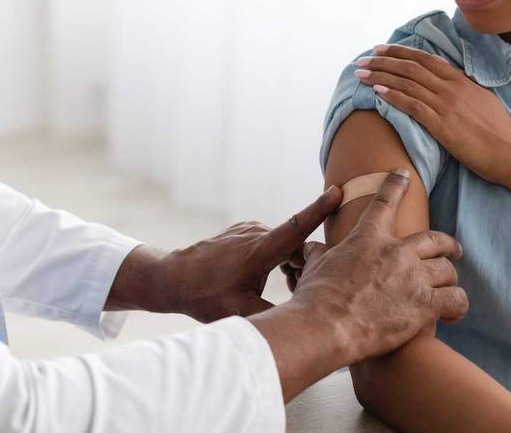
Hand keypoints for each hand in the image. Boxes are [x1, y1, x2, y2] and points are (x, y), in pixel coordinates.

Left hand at [156, 187, 344, 322]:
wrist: (173, 278)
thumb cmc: (205, 297)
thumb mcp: (241, 313)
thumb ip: (276, 314)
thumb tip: (306, 319)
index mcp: (258, 250)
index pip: (295, 227)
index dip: (318, 210)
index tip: (337, 191)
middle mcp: (255, 233)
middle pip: (297, 246)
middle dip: (308, 265)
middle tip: (303, 290)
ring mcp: (249, 229)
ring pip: (285, 245)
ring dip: (292, 263)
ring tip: (285, 287)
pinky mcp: (245, 230)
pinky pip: (272, 242)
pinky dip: (278, 257)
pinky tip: (267, 278)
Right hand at [289, 170, 467, 362]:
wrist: (326, 326)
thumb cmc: (317, 297)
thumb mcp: (315, 267)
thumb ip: (319, 254)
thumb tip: (311, 249)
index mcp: (368, 238)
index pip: (385, 202)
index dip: (396, 185)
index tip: (404, 175)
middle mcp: (396, 252)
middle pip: (435, 239)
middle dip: (448, 245)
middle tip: (454, 250)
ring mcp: (413, 278)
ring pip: (448, 271)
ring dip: (449, 280)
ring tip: (449, 289)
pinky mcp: (425, 306)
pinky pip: (456, 299)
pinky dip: (458, 306)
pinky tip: (453, 314)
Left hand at [354, 44, 510, 185]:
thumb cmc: (500, 133)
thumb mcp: (483, 101)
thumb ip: (464, 89)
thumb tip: (449, 78)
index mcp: (462, 81)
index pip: (425, 59)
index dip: (401, 52)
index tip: (381, 49)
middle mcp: (452, 88)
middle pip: (411, 67)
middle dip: (383, 61)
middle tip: (363, 59)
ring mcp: (446, 105)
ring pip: (407, 83)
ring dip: (380, 76)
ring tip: (361, 73)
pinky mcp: (441, 124)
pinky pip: (412, 105)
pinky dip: (392, 96)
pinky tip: (376, 92)